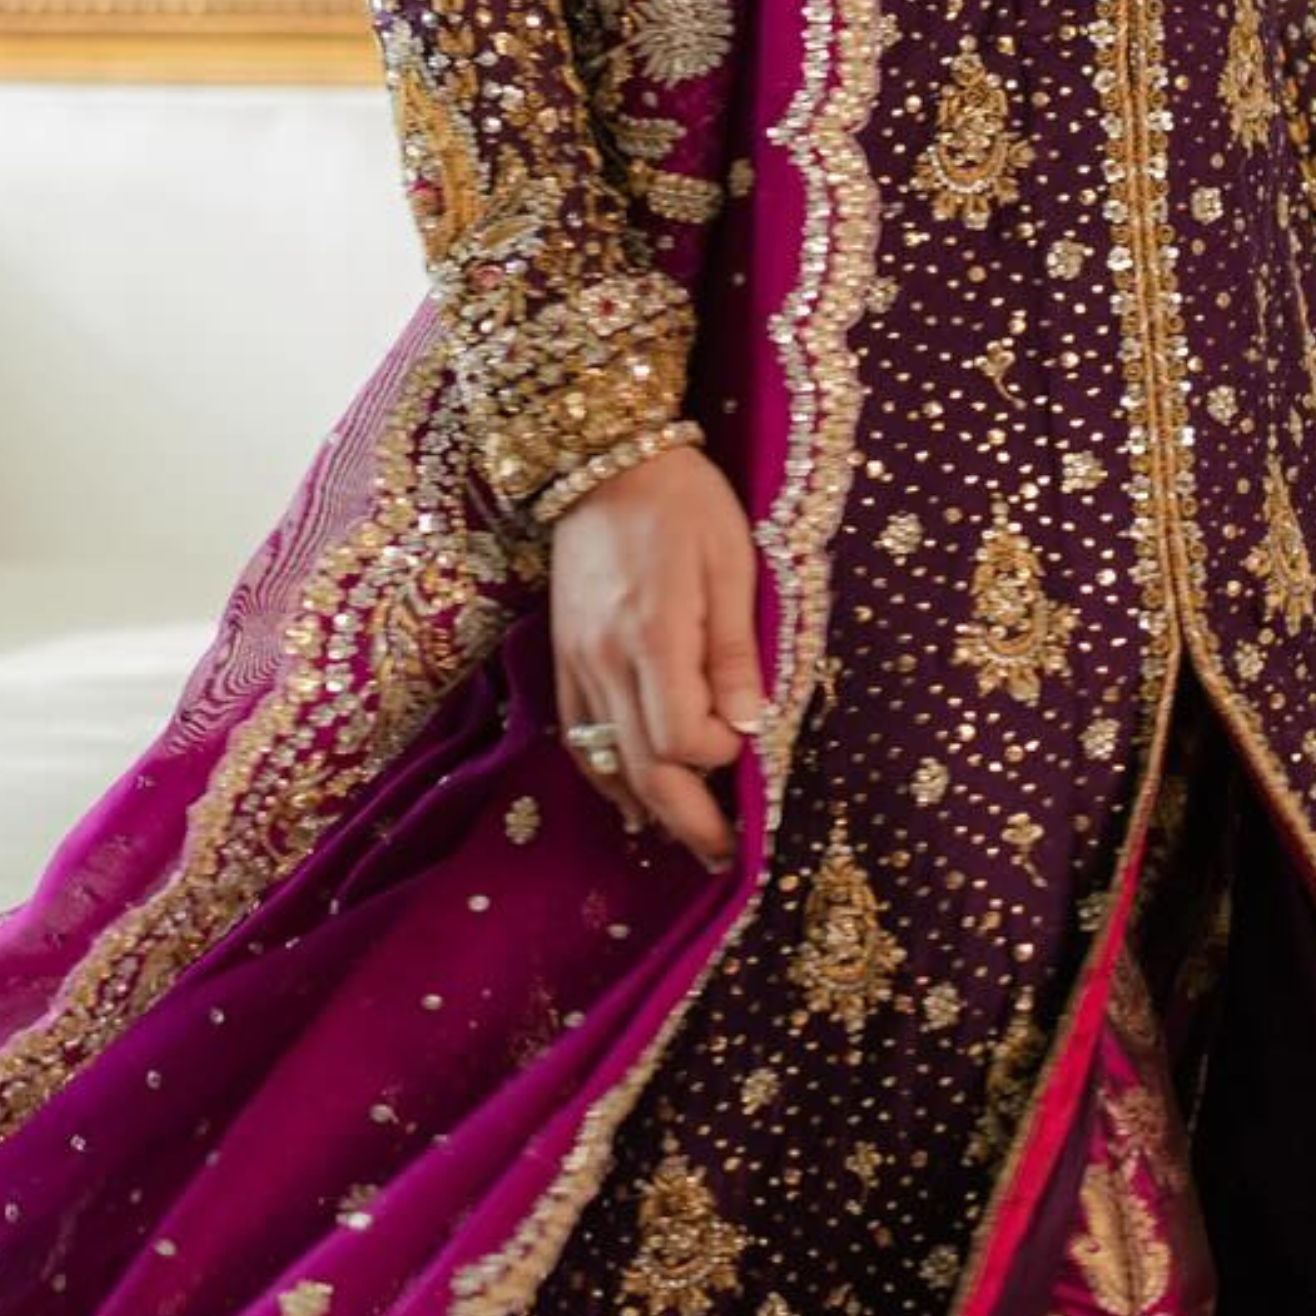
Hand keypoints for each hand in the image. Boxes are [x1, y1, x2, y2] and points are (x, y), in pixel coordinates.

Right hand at [550, 444, 765, 869]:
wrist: (601, 459)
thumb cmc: (684, 503)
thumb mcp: (732, 564)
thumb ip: (735, 649)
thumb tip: (752, 725)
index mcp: (654, 635)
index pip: (685, 737)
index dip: (723, 756)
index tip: (752, 742)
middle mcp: (606, 659)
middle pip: (644, 768)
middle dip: (689, 821)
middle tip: (726, 857)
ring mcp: (577, 661)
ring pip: (607, 761)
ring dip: (649, 809)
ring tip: (687, 840)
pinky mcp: (563, 656)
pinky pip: (579, 736)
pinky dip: (608, 775)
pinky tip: (633, 799)